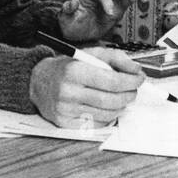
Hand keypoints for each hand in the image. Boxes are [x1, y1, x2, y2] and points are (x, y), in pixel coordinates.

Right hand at [29, 50, 143, 127]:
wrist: (38, 82)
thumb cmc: (67, 67)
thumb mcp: (89, 54)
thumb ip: (115, 58)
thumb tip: (136, 70)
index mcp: (75, 71)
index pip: (112, 81)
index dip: (131, 81)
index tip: (139, 79)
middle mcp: (68, 91)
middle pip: (111, 100)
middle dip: (129, 95)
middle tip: (133, 90)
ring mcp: (66, 110)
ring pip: (107, 114)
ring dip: (121, 106)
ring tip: (121, 98)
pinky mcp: (65, 123)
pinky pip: (96, 124)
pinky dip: (108, 116)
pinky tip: (107, 107)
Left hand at [58, 0, 148, 41]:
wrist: (77, 32)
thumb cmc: (70, 23)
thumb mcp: (65, 18)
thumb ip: (67, 9)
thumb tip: (72, 1)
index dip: (106, 1)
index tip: (110, 13)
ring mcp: (111, 1)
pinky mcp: (118, 9)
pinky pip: (129, 2)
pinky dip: (138, 0)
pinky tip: (144, 1)